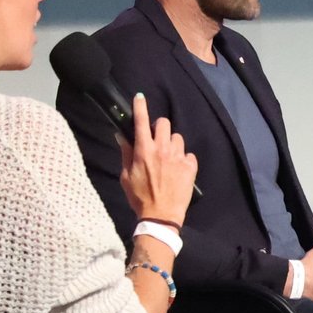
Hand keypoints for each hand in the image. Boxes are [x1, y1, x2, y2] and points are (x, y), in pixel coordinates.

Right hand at [119, 93, 196, 222]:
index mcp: (143, 150)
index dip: (140, 106)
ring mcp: (178, 157)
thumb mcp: (126, 176)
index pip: (140, 121)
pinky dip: (183, 159)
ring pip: (177, 137)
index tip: (139, 97)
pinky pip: (189, 154)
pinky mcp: (190, 166)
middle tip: (156, 138)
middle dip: (159, 127)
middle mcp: (162, 149)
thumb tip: (121, 135)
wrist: (161, 216)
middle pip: (164, 123)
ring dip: (171, 143)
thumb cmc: (139, 197)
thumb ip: (126, 153)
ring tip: (168, 157)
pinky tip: (178, 169)